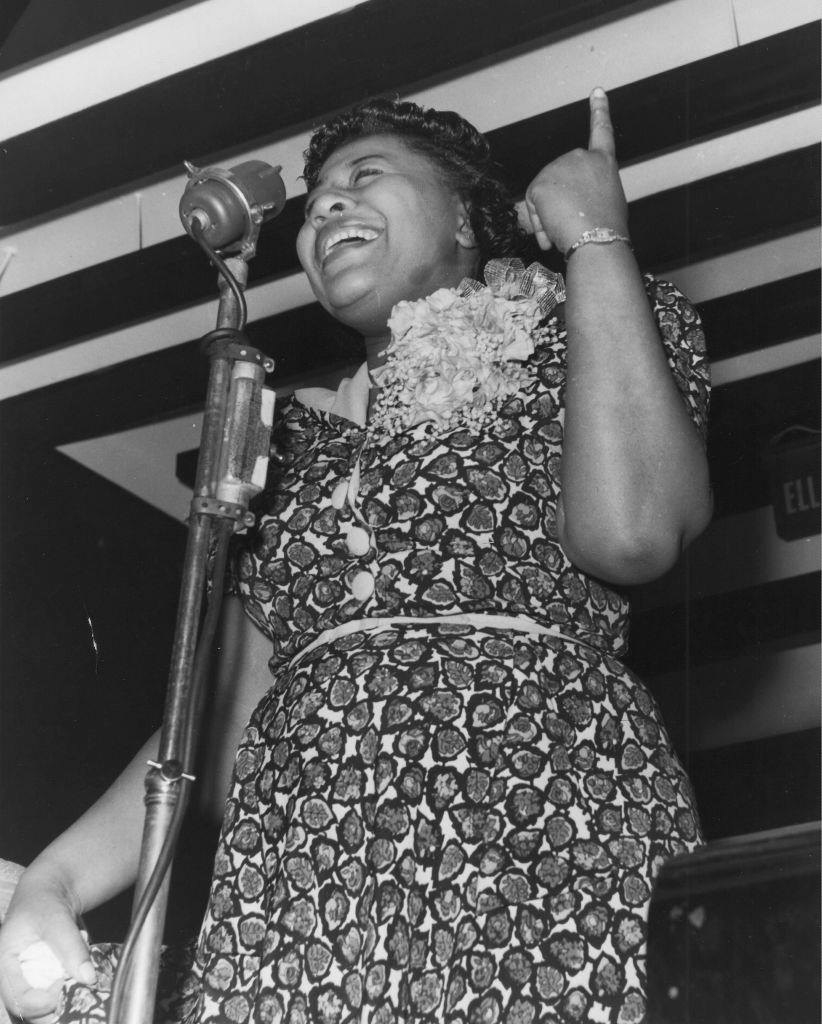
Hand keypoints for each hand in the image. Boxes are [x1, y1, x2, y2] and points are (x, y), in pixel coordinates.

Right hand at [0, 868, 94, 1022]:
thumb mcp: (57, 919)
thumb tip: (88, 978)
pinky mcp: (42, 981)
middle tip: (78, 990)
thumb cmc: (45, 901)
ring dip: (64, 1002)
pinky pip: (54, 997)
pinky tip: (79, 976)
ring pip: (43, 1010)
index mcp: (4, 965)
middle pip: (29, 1012)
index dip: (44, 1002)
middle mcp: (13, 980)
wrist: (49, 892)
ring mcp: (27, 982)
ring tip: (79, 981)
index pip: (19, 1000)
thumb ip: (71, 947)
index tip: (68, 987)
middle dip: (55, 1008)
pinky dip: (69, 992)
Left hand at [517, 87, 628, 252]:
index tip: (597, 92)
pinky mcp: (541, 182)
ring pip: (543, 195)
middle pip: (558, 179)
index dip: (600, 111)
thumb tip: (562, 206)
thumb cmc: (606, 231)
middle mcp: (581, 157)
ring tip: (567, 229)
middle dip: (558, 203)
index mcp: (603, 163)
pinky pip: (532, 206)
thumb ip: (587, 193)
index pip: (602, 132)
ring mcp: (559, 167)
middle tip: (573, 224)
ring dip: (549, 217)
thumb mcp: (605, 203)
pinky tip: (554, 229)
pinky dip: (539, 223)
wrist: (598, 240)